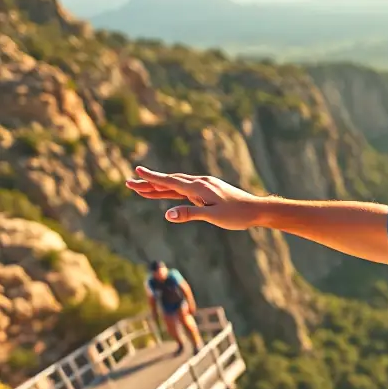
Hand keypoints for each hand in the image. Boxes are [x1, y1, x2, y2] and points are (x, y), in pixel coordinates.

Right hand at [125, 166, 264, 230]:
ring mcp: (205, 185)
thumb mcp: (213, 216)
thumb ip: (190, 214)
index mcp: (198, 187)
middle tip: (129, 183)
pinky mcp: (210, 190)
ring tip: (143, 188)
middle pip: (169, 182)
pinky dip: (174, 190)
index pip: (170, 181)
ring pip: (177, 185)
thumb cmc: (237, 215)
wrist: (257, 210)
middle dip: (149, 183)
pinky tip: (169, 192)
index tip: (136, 172)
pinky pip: (186, 189)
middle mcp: (200, 183)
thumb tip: (167, 214)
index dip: (152, 178)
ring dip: (160, 187)